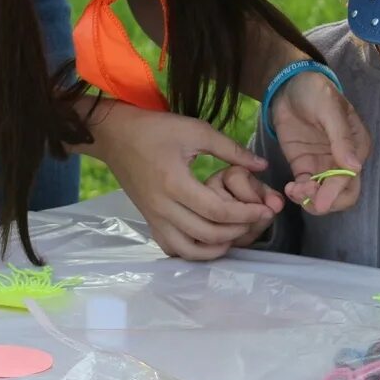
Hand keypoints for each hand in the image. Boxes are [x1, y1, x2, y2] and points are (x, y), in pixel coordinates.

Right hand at [89, 103, 276, 260]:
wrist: (114, 135)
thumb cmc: (155, 129)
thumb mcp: (196, 130)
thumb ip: (231, 149)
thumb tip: (262, 166)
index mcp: (175, 183)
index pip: (217, 211)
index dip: (245, 214)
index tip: (264, 208)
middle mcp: (163, 207)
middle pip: (207, 234)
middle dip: (238, 230)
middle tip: (256, 220)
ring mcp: (153, 218)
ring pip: (188, 250)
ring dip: (215, 248)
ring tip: (234, 234)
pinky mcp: (149, 221)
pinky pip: (171, 247)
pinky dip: (192, 251)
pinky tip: (207, 239)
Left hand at [272, 70, 369, 214]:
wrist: (289, 85)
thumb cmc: (315, 91)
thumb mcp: (329, 108)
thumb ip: (340, 137)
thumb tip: (355, 166)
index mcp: (357, 147)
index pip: (352, 179)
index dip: (336, 192)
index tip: (319, 201)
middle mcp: (343, 160)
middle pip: (342, 194)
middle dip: (326, 202)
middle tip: (305, 199)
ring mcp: (323, 164)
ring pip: (323, 194)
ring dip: (310, 199)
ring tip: (293, 191)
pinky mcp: (305, 165)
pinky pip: (305, 187)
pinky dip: (299, 193)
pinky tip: (289, 189)